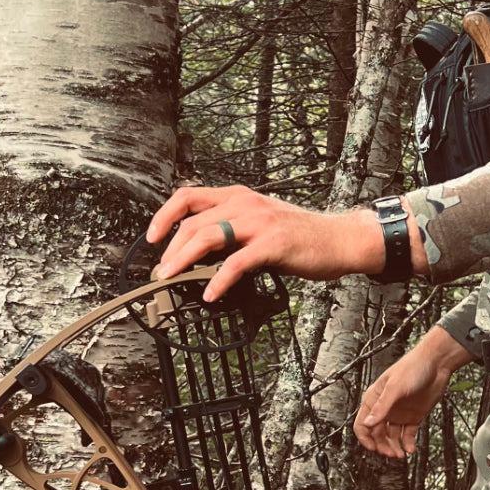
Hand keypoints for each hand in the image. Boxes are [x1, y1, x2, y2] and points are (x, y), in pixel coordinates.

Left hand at [147, 185, 383, 301]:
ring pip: (208, 236)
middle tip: (160, 272)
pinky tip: (211, 294)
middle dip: (170, 250)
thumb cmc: (299, 236)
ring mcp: (259, 222)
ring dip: (184, 261)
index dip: (164, 216)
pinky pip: (236, 262)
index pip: (188, 196)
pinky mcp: (273, 244)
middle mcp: (245, 203)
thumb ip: (230, 232)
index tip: (151, 238)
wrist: (338, 239)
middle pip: (193, 222)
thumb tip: (197, 255)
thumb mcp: (258, 224)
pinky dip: (219, 280)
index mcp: (237, 196)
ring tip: (173, 279)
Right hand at [354, 328, 471, 458]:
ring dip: (394, 447)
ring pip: (391, 436)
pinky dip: (408, 443)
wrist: (437, 363)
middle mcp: (386, 408)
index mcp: (375, 399)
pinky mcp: (414, 416)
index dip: (365, 438)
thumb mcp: (395, 387)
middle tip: (390, 454)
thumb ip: (381, 407)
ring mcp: (399, 413)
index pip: (362, 423)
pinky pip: (408, 434)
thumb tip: (368, 423)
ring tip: (400, 454)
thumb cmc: (413, 367)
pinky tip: (409, 448)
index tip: (372, 448)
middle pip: (377, 433)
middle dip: (382, 445)